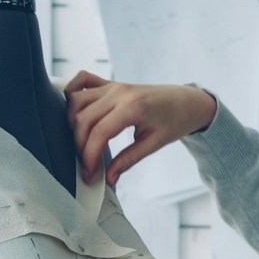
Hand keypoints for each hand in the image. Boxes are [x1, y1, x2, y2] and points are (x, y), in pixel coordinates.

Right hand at [64, 71, 217, 186]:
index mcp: (133, 107)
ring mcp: (113, 85)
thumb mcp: (154, 144)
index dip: (89, 156)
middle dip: (79, 145)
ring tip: (81, 143)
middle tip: (86, 164)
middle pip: (82, 119)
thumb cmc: (175, 121)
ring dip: (72, 123)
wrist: (187, 101)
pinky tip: (74, 111)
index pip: (99, 133)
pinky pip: (82, 79)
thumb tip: (109, 179)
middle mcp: (119, 93)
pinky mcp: (110, 83)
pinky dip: (72, 92)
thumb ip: (129, 160)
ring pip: (76, 101)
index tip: (88, 173)